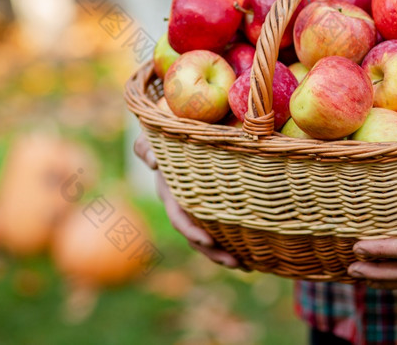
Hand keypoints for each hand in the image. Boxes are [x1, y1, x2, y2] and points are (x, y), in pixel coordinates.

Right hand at [133, 134, 239, 267]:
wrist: (175, 130)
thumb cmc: (165, 134)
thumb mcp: (152, 138)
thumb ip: (146, 148)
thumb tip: (153, 162)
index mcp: (170, 191)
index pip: (179, 217)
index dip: (191, 231)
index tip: (208, 242)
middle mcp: (181, 204)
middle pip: (195, 235)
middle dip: (213, 252)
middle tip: (235, 263)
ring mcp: (194, 207)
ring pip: (207, 237)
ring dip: (223, 254)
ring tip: (246, 267)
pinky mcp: (208, 205)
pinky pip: (217, 227)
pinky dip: (231, 242)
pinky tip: (250, 254)